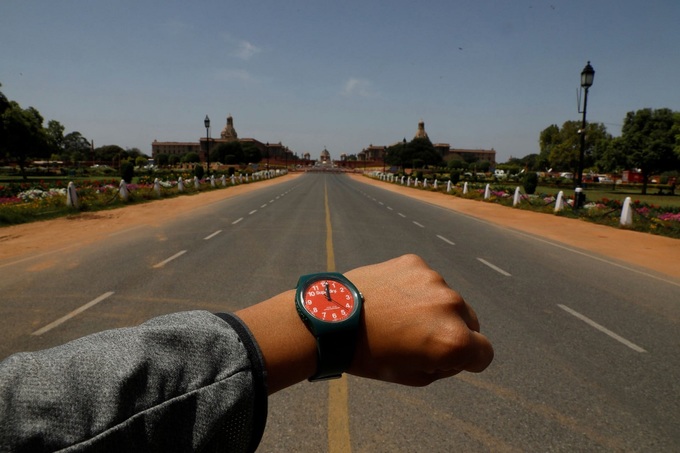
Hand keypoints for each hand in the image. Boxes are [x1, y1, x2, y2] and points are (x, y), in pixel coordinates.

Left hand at [345, 254, 493, 385]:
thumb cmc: (369, 354)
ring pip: (447, 298)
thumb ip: (446, 365)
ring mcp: (434, 280)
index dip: (467, 361)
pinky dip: (415, 289)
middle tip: (417, 338)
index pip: (484, 353)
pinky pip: (426, 280)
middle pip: (470, 322)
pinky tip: (390, 297)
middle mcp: (451, 305)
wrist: (330, 319)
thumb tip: (460, 349)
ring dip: (433, 308)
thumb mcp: (413, 376)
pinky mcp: (415, 262)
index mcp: (453, 340)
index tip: (445, 359)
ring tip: (398, 316)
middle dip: (453, 331)